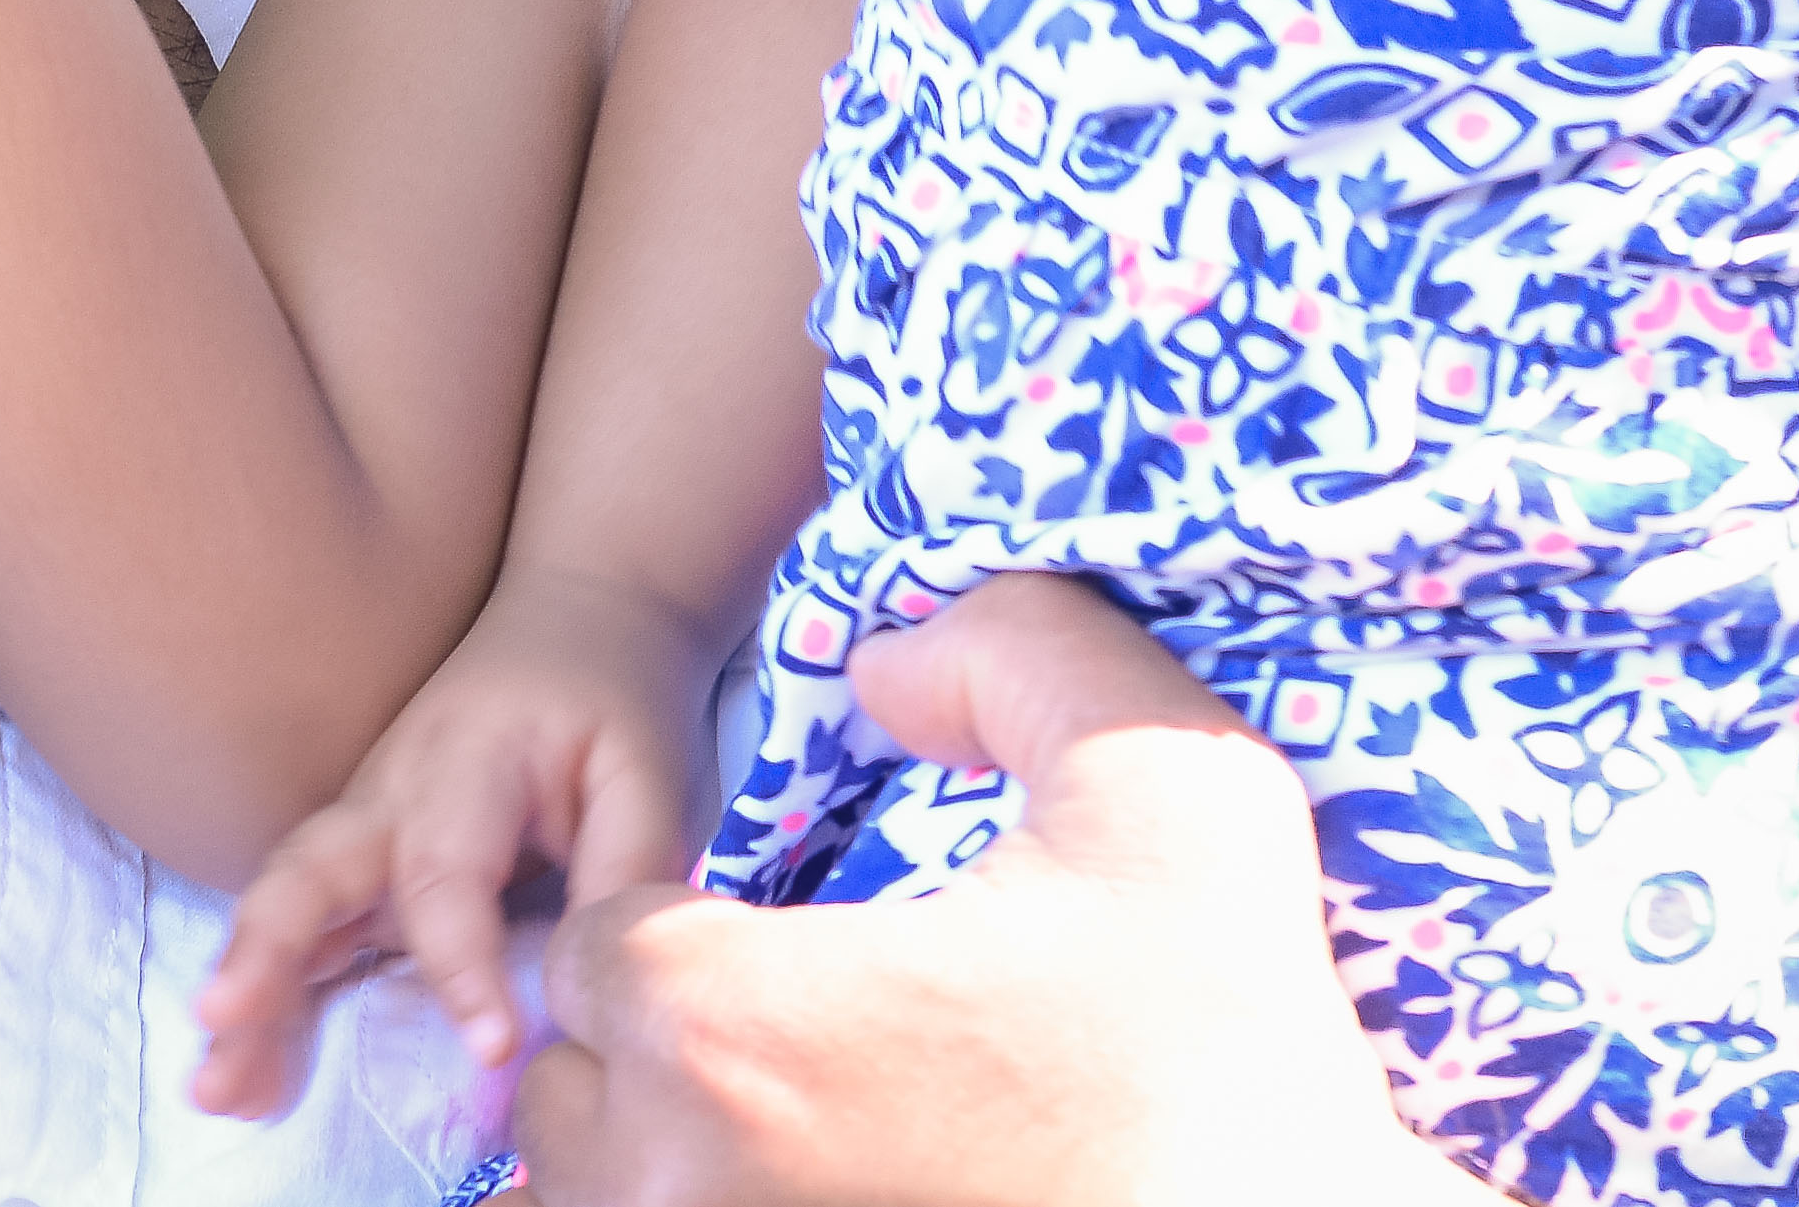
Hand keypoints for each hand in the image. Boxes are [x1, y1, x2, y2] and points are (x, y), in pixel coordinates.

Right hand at [190, 574, 717, 1118]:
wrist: (576, 621)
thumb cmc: (611, 700)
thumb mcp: (648, 768)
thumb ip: (627, 870)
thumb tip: (596, 984)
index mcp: (462, 762)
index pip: (443, 875)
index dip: (461, 965)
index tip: (491, 1049)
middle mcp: (387, 794)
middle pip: (309, 870)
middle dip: (265, 949)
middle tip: (222, 1022)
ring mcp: (362, 830)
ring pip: (285, 908)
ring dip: (246, 995)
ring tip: (215, 1090)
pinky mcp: (360, 867)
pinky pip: (303, 932)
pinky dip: (267, 1001)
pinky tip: (242, 1080)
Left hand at [505, 579, 1456, 1206]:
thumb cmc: (1227, 1048)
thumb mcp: (1169, 777)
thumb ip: (1012, 648)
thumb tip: (887, 665)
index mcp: (730, 1029)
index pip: (593, 951)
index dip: (680, 928)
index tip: (787, 943)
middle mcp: (683, 1184)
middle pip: (572, 1094)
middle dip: (654, 1051)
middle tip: (796, 1039)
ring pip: (602, 1205)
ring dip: (665, 1159)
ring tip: (800, 1128)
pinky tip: (820, 1187)